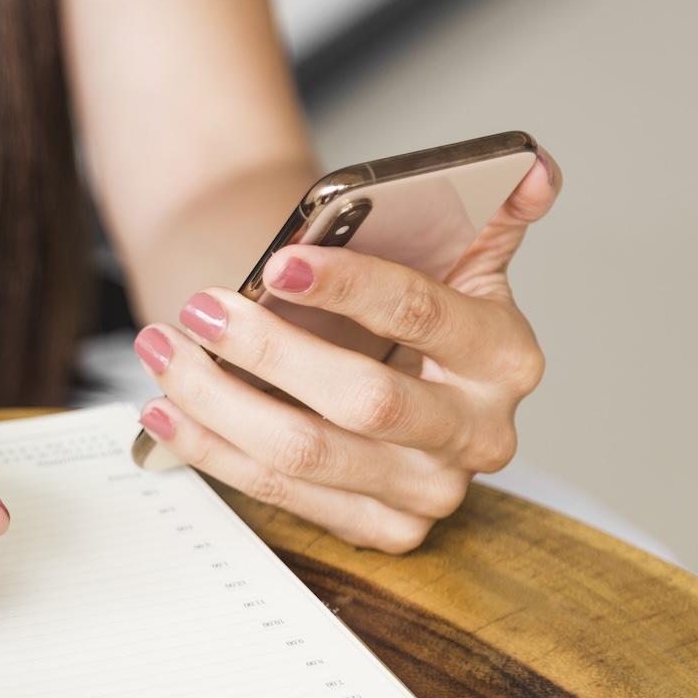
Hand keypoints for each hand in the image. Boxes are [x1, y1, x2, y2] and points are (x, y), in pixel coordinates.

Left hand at [132, 150, 561, 552]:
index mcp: (505, 355)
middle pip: (363, 400)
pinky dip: (213, 450)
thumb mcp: (453, 252)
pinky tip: (167, 411)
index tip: (278, 261)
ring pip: (307, 454)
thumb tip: (534, 169)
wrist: (383, 370)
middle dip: (269, 351)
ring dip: (220, 402)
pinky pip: (281, 494)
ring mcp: (430, 490)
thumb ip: (488, 206)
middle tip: (199, 309)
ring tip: (163, 350)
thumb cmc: (402, 304)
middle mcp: (478, 433)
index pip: (421, 315)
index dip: (348, 286)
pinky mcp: (383, 529)